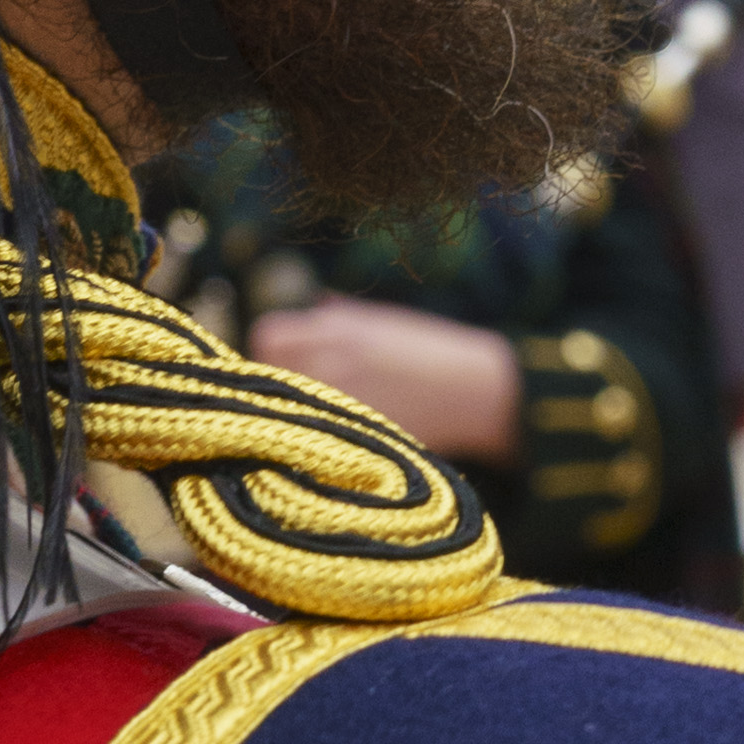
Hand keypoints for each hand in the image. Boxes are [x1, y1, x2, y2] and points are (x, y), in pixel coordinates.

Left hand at [245, 293, 521, 463]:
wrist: (476, 392)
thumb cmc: (433, 351)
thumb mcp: (384, 322)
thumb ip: (342, 316)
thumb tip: (311, 307)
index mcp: (337, 328)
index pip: (267, 335)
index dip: (270, 350)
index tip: (283, 361)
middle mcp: (330, 360)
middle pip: (267, 373)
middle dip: (274, 382)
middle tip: (291, 394)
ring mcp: (339, 399)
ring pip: (284, 407)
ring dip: (291, 411)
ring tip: (313, 416)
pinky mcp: (352, 433)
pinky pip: (312, 435)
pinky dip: (316, 436)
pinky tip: (335, 436)